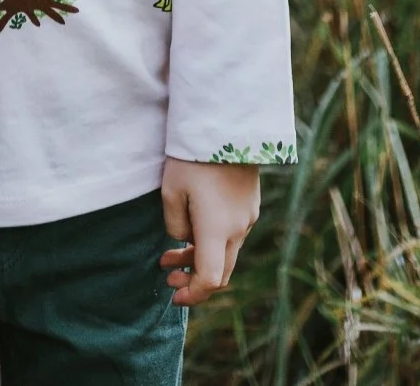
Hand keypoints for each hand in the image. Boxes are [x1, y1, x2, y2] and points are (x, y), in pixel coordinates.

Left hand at [159, 156, 259, 305]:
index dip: (193, 294)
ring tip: (170, 251)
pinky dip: (214, 240)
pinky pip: (233, 232)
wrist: (227, 123)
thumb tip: (183, 238)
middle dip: (193, 279)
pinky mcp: (250, 202)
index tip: (174, 296)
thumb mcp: (171, 191)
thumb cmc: (193, 157)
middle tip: (168, 276)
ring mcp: (248, 215)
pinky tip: (194, 227)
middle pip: (220, 271)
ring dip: (201, 257)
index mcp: (217, 230)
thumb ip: (175, 224)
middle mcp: (237, 228)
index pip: (209, 279)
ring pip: (226, 251)